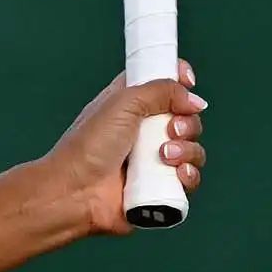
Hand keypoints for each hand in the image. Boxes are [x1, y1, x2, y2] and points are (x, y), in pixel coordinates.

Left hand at [39, 60, 206, 235]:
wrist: (77, 191)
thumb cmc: (88, 145)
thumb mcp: (123, 103)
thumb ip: (160, 91)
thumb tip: (193, 98)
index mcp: (130, 103)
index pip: (162, 84)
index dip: (178, 80)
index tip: (188, 82)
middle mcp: (144, 128)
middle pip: (185, 117)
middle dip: (187, 122)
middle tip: (171, 129)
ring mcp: (153, 158)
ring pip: (192, 148)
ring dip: (187, 150)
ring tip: (164, 155)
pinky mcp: (160, 185)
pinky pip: (189, 177)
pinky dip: (188, 175)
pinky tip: (176, 174)